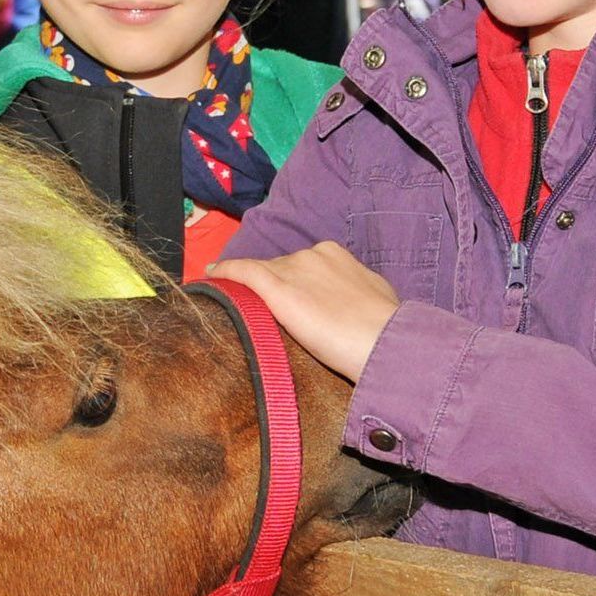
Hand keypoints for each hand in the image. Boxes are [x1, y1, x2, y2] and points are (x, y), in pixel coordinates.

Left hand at [209, 242, 398, 381]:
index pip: (301, 266)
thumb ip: (353, 293)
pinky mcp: (278, 289)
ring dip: (249, 287)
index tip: (280, 294)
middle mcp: (312, 255)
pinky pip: (244, 272)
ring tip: (233, 301)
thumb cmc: (385, 327)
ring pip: (261, 274)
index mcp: (335, 255)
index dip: (288, 280)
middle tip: (262, 311)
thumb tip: (349, 304)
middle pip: (279, 269)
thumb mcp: (374, 298)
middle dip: (272, 287)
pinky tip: (210, 275)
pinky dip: (226, 272)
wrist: (384, 340)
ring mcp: (294, 270)